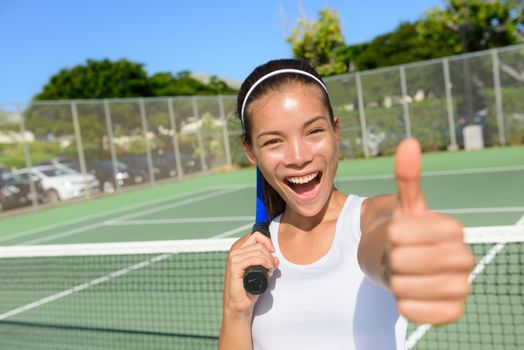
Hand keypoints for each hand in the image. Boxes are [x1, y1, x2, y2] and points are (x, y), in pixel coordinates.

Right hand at [223, 231, 278, 315]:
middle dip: (269, 255)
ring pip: (258, 250)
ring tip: (269, 272)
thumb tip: (276, 257)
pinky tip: (267, 271)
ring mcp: (233, 259)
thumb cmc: (250, 289)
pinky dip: (264, 263)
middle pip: (259, 243)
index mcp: (239, 250)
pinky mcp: (234, 267)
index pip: (255, 235)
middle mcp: (235, 252)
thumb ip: (268, 263)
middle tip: (271, 268)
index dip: (267, 241)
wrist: (241, 305)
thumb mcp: (261, 272)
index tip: (273, 252)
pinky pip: (253, 258)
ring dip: (268, 261)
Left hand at [387, 138, 474, 324]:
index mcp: (453, 230)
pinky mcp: (451, 313)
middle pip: (405, 260)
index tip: (395, 234)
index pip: (412, 232)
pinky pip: (414, 312)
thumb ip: (407, 177)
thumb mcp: (403, 206)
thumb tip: (408, 143)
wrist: (403, 265)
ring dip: (394, 281)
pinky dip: (402, 304)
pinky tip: (408, 294)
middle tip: (397, 256)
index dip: (395, 234)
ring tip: (402, 274)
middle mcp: (464, 258)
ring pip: (406, 287)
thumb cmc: (404, 234)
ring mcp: (460, 288)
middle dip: (392, 257)